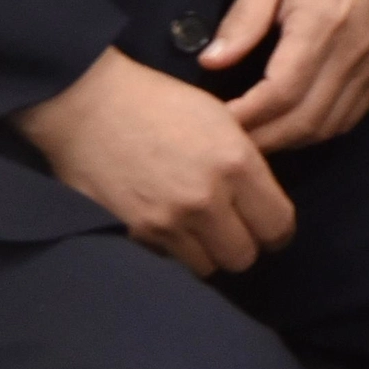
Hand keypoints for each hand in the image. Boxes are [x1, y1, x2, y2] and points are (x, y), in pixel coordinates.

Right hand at [12, 45, 296, 274]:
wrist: (89, 105)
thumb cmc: (157, 101)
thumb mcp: (220, 119)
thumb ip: (244, 162)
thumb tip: (259, 197)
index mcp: (236, 162)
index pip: (278, 225)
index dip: (276, 231)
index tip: (267, 226)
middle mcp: (207, 199)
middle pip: (244, 257)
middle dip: (241, 246)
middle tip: (231, 231)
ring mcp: (168, 222)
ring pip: (206, 266)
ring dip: (205, 252)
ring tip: (196, 230)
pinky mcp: (134, 234)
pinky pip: (168, 261)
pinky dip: (172, 251)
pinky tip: (166, 227)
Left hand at [206, 0, 368, 152]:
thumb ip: (242, 19)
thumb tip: (211, 64)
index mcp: (322, 21)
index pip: (280, 92)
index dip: (244, 117)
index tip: (212, 124)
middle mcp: (353, 50)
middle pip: (304, 120)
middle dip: (261, 138)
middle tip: (225, 140)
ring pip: (328, 126)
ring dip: (288, 140)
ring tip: (254, 137)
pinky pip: (349, 117)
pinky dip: (316, 131)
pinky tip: (290, 125)